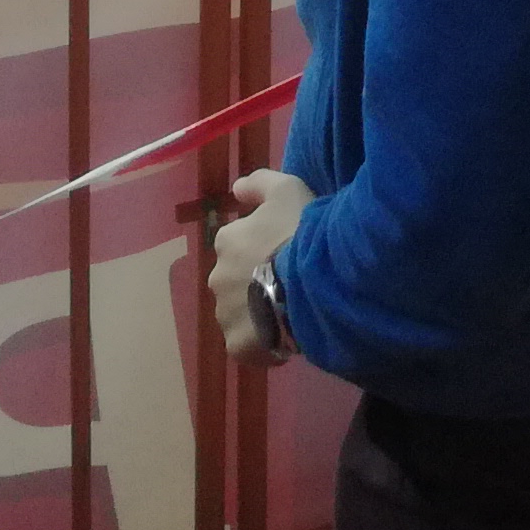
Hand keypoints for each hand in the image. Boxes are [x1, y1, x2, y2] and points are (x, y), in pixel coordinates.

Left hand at [207, 168, 311, 363]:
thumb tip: (236, 188)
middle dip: (255, 280)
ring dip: (258, 311)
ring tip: (289, 310)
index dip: (262, 247)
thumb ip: (259, 184)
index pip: (238, 243)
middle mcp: (217, 276)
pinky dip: (261, 342)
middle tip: (288, 281)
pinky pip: (248, 345)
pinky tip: (285, 335)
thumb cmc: (299, 232)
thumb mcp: (287, 190)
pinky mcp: (237, 346)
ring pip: (240, 313)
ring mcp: (225, 314)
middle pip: (236, 279)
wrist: (312, 280)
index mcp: (227, 241)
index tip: (285, 250)